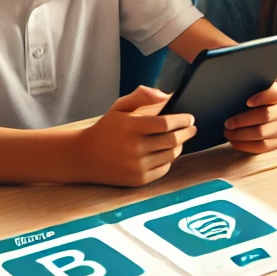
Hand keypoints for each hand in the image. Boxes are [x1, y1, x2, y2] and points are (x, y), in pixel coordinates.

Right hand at [76, 87, 196, 186]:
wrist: (84, 156)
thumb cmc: (106, 128)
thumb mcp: (120, 107)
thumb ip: (141, 96)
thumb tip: (166, 95)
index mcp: (131, 127)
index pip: (166, 123)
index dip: (182, 120)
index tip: (190, 117)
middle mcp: (134, 148)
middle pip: (172, 140)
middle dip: (187, 132)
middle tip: (192, 128)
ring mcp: (137, 166)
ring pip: (171, 155)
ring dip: (180, 145)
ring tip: (181, 139)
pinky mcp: (138, 180)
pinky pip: (164, 169)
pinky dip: (170, 160)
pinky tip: (169, 152)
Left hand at [224, 81, 276, 152]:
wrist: (250, 114)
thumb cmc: (245, 100)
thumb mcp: (246, 91)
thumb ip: (244, 89)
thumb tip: (228, 89)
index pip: (275, 94)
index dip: (262, 98)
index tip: (247, 102)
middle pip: (265, 115)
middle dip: (243, 120)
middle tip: (227, 123)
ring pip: (262, 133)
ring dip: (241, 134)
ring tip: (227, 133)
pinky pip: (263, 146)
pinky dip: (246, 145)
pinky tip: (235, 142)